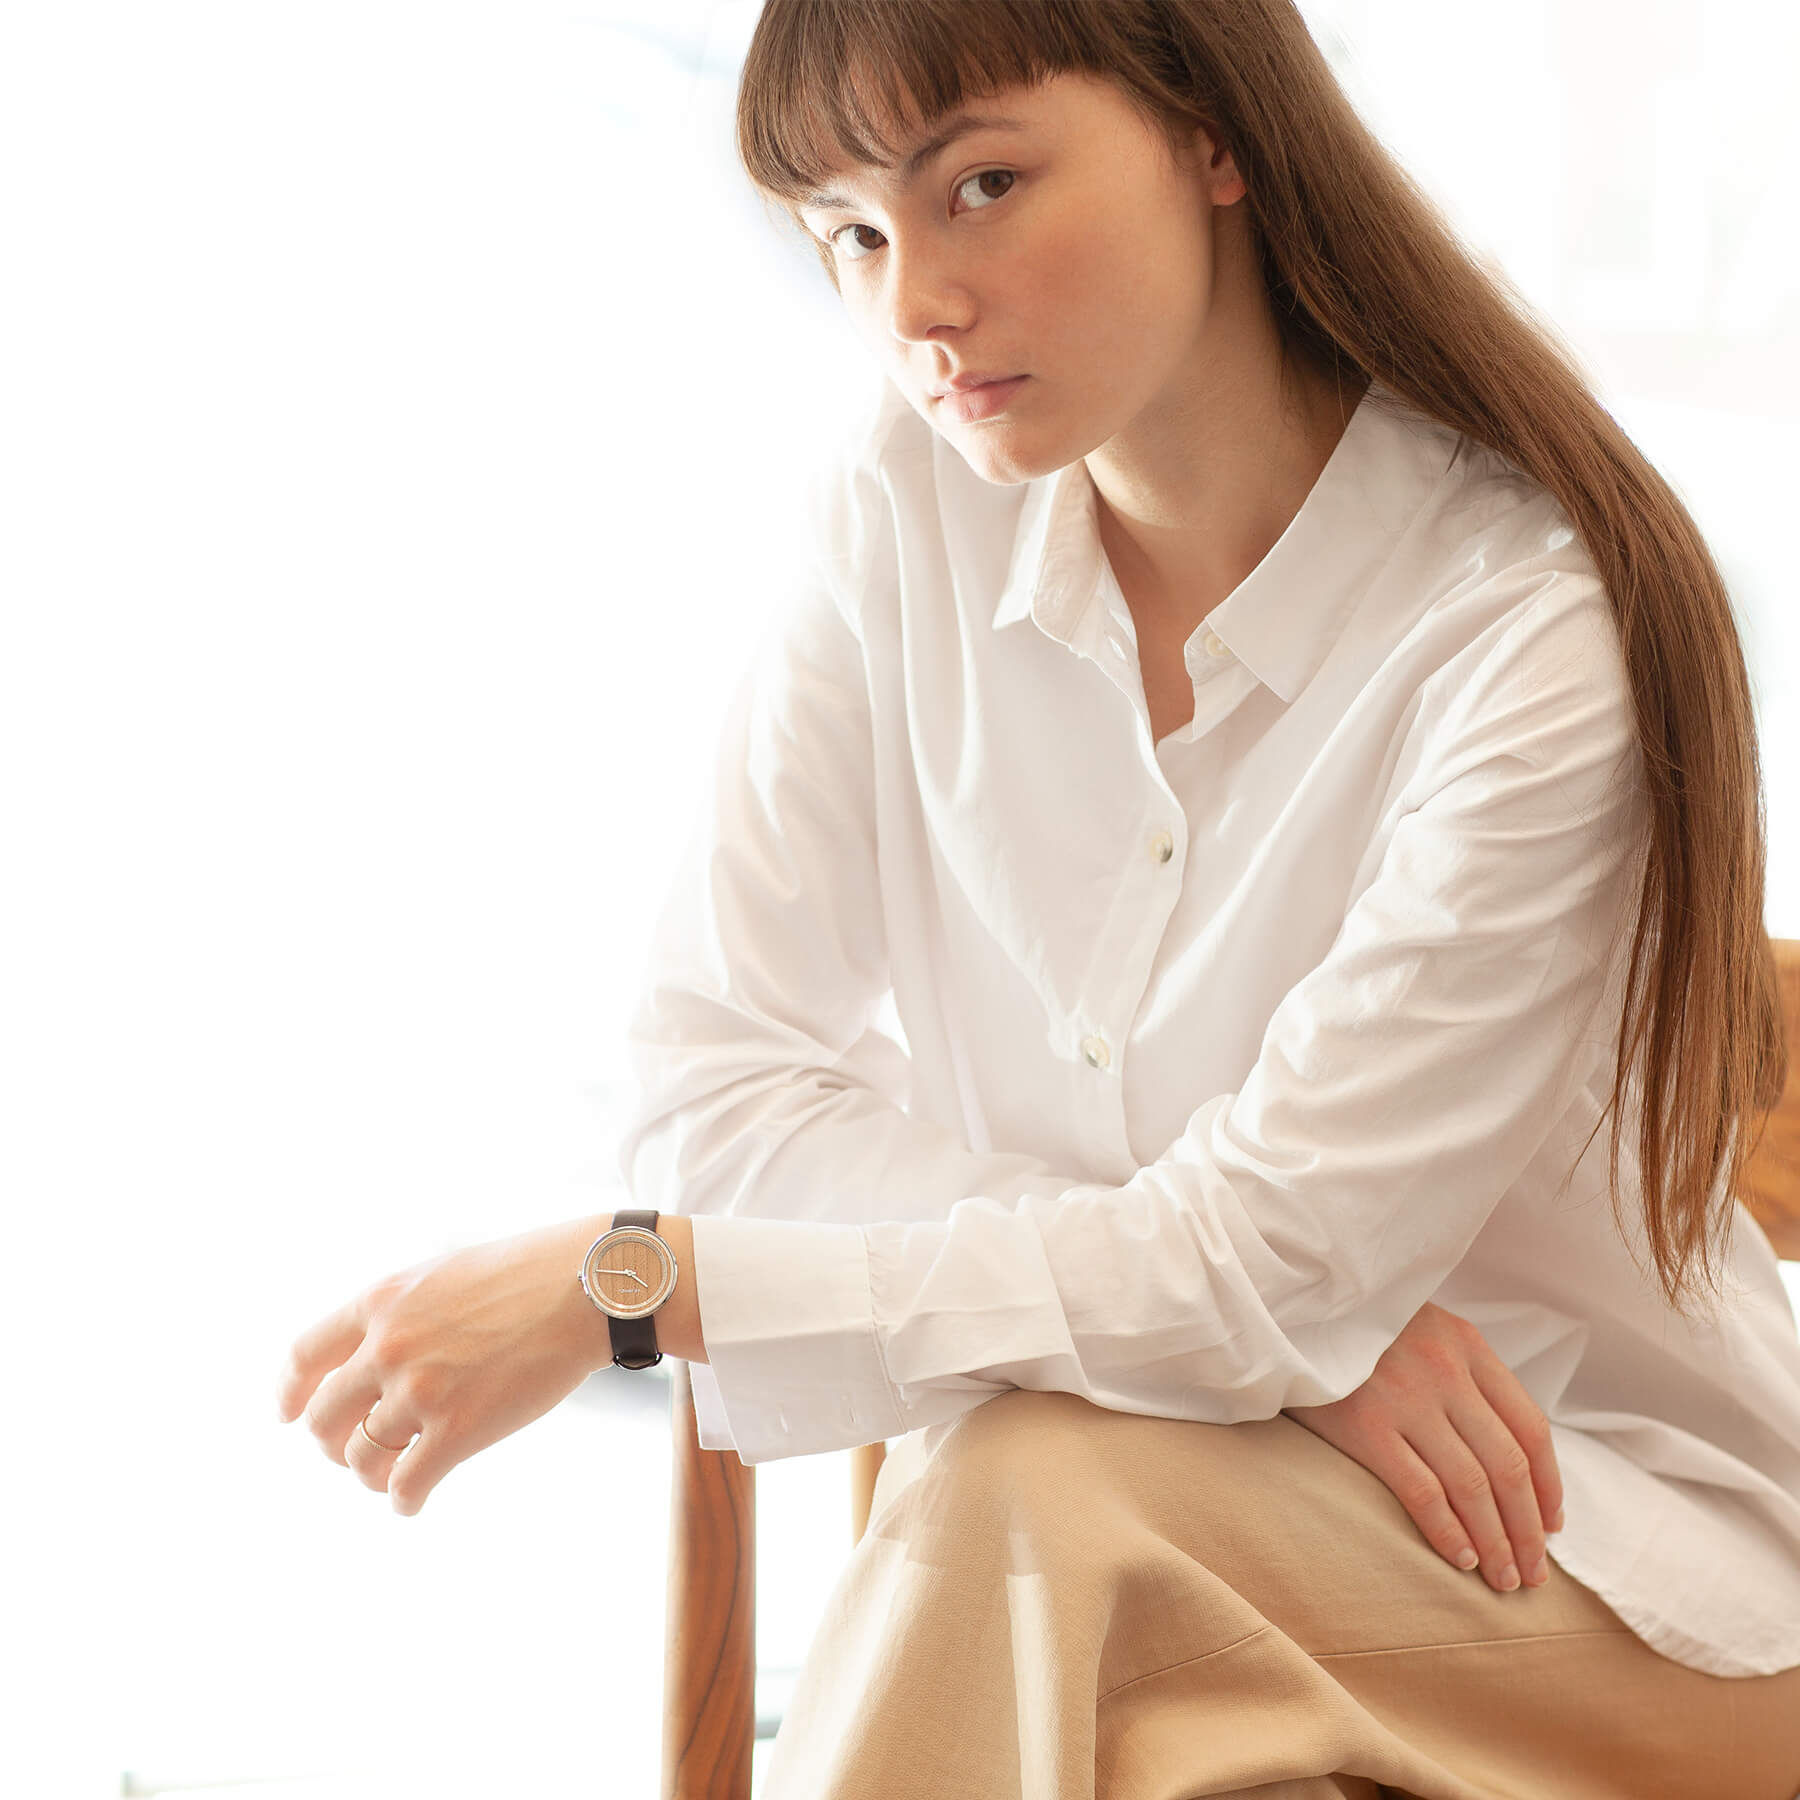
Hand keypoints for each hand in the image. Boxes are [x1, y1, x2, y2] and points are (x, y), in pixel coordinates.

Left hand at [275, 1214, 614, 1515]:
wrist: (588, 1287)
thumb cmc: (528, 1275)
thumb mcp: (444, 1275)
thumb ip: (402, 1312)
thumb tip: (375, 1355)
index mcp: (382, 1301)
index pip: (305, 1355)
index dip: (291, 1392)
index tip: (288, 1415)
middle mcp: (388, 1348)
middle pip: (323, 1417)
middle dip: (333, 1441)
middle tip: (355, 1450)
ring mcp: (420, 1392)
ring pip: (360, 1460)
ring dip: (369, 1475)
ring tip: (392, 1476)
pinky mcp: (457, 1432)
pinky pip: (405, 1485)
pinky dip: (404, 1500)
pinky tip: (414, 1500)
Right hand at [1282, 1301, 1563, 1592]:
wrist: (1290, 1311)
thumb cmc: (1359, 1329)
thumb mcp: (1423, 1329)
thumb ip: (1464, 1376)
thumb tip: (1507, 1454)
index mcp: (1466, 1346)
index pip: (1530, 1428)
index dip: (1549, 1486)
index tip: (1551, 1526)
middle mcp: (1445, 1372)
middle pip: (1508, 1466)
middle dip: (1528, 1529)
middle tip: (1534, 1573)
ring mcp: (1406, 1399)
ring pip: (1472, 1486)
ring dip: (1495, 1541)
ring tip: (1503, 1578)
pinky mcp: (1365, 1425)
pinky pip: (1422, 1491)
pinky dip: (1448, 1532)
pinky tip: (1461, 1558)